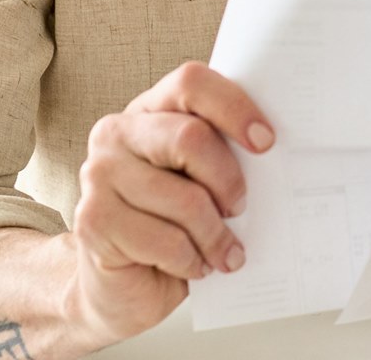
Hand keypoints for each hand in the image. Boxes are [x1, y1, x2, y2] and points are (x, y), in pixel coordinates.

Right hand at [67, 61, 273, 346]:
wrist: (120, 285)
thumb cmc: (174, 225)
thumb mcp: (201, 181)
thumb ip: (222, 155)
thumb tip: (277, 153)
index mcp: (149, 110)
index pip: (191, 84)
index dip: (234, 108)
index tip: (266, 142)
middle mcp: (116, 133)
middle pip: (190, 138)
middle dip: (227, 180)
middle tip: (238, 208)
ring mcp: (98, 175)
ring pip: (184, 199)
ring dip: (215, 235)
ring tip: (223, 252)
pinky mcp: (93, 220)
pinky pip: (166, 241)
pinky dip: (192, 261)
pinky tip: (193, 266)